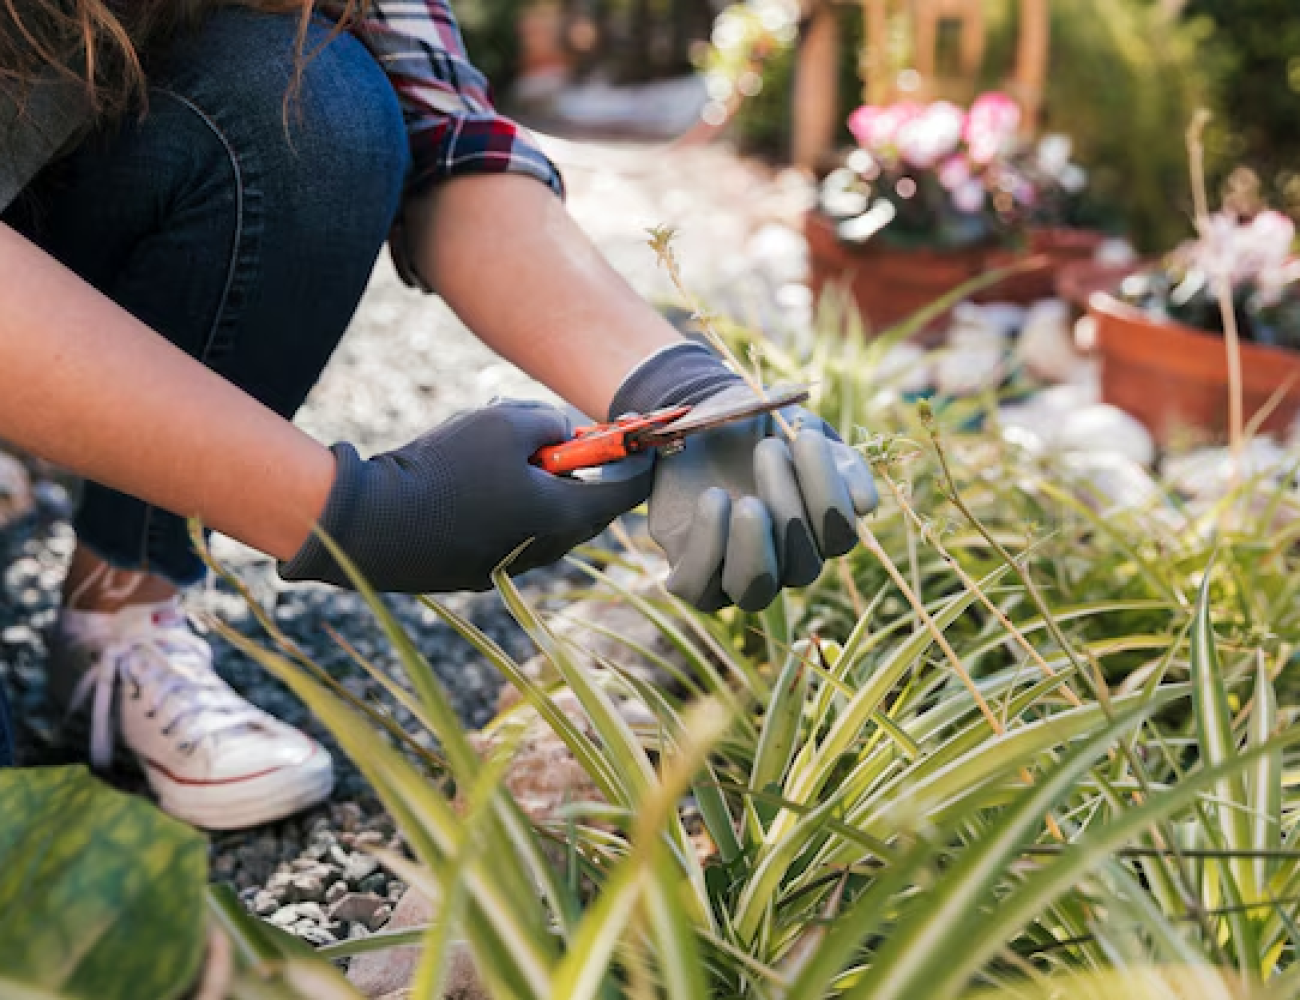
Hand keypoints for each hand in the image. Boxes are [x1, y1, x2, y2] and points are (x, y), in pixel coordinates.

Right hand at [279, 399, 652, 592]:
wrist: (372, 524)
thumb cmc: (445, 468)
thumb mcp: (506, 421)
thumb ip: (549, 421)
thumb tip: (563, 430)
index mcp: (563, 516)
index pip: (626, 494)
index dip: (640, 463)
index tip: (645, 442)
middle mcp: (546, 550)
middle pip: (586, 509)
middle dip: (582, 471)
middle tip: (564, 440)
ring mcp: (511, 565)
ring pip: (547, 519)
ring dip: (540, 485)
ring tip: (501, 449)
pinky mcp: (478, 571)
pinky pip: (513, 532)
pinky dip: (511, 504)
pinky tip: (472, 477)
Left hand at [610, 345, 877, 611]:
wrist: (697, 420)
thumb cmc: (757, 428)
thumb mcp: (803, 430)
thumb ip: (841, 461)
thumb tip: (864, 504)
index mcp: (817, 531)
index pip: (839, 536)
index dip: (829, 493)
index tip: (806, 437)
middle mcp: (782, 563)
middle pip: (802, 567)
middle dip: (788, 507)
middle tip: (768, 448)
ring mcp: (735, 575)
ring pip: (754, 593)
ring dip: (754, 547)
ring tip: (747, 501)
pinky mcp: (692, 575)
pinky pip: (700, 590)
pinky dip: (708, 547)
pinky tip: (714, 498)